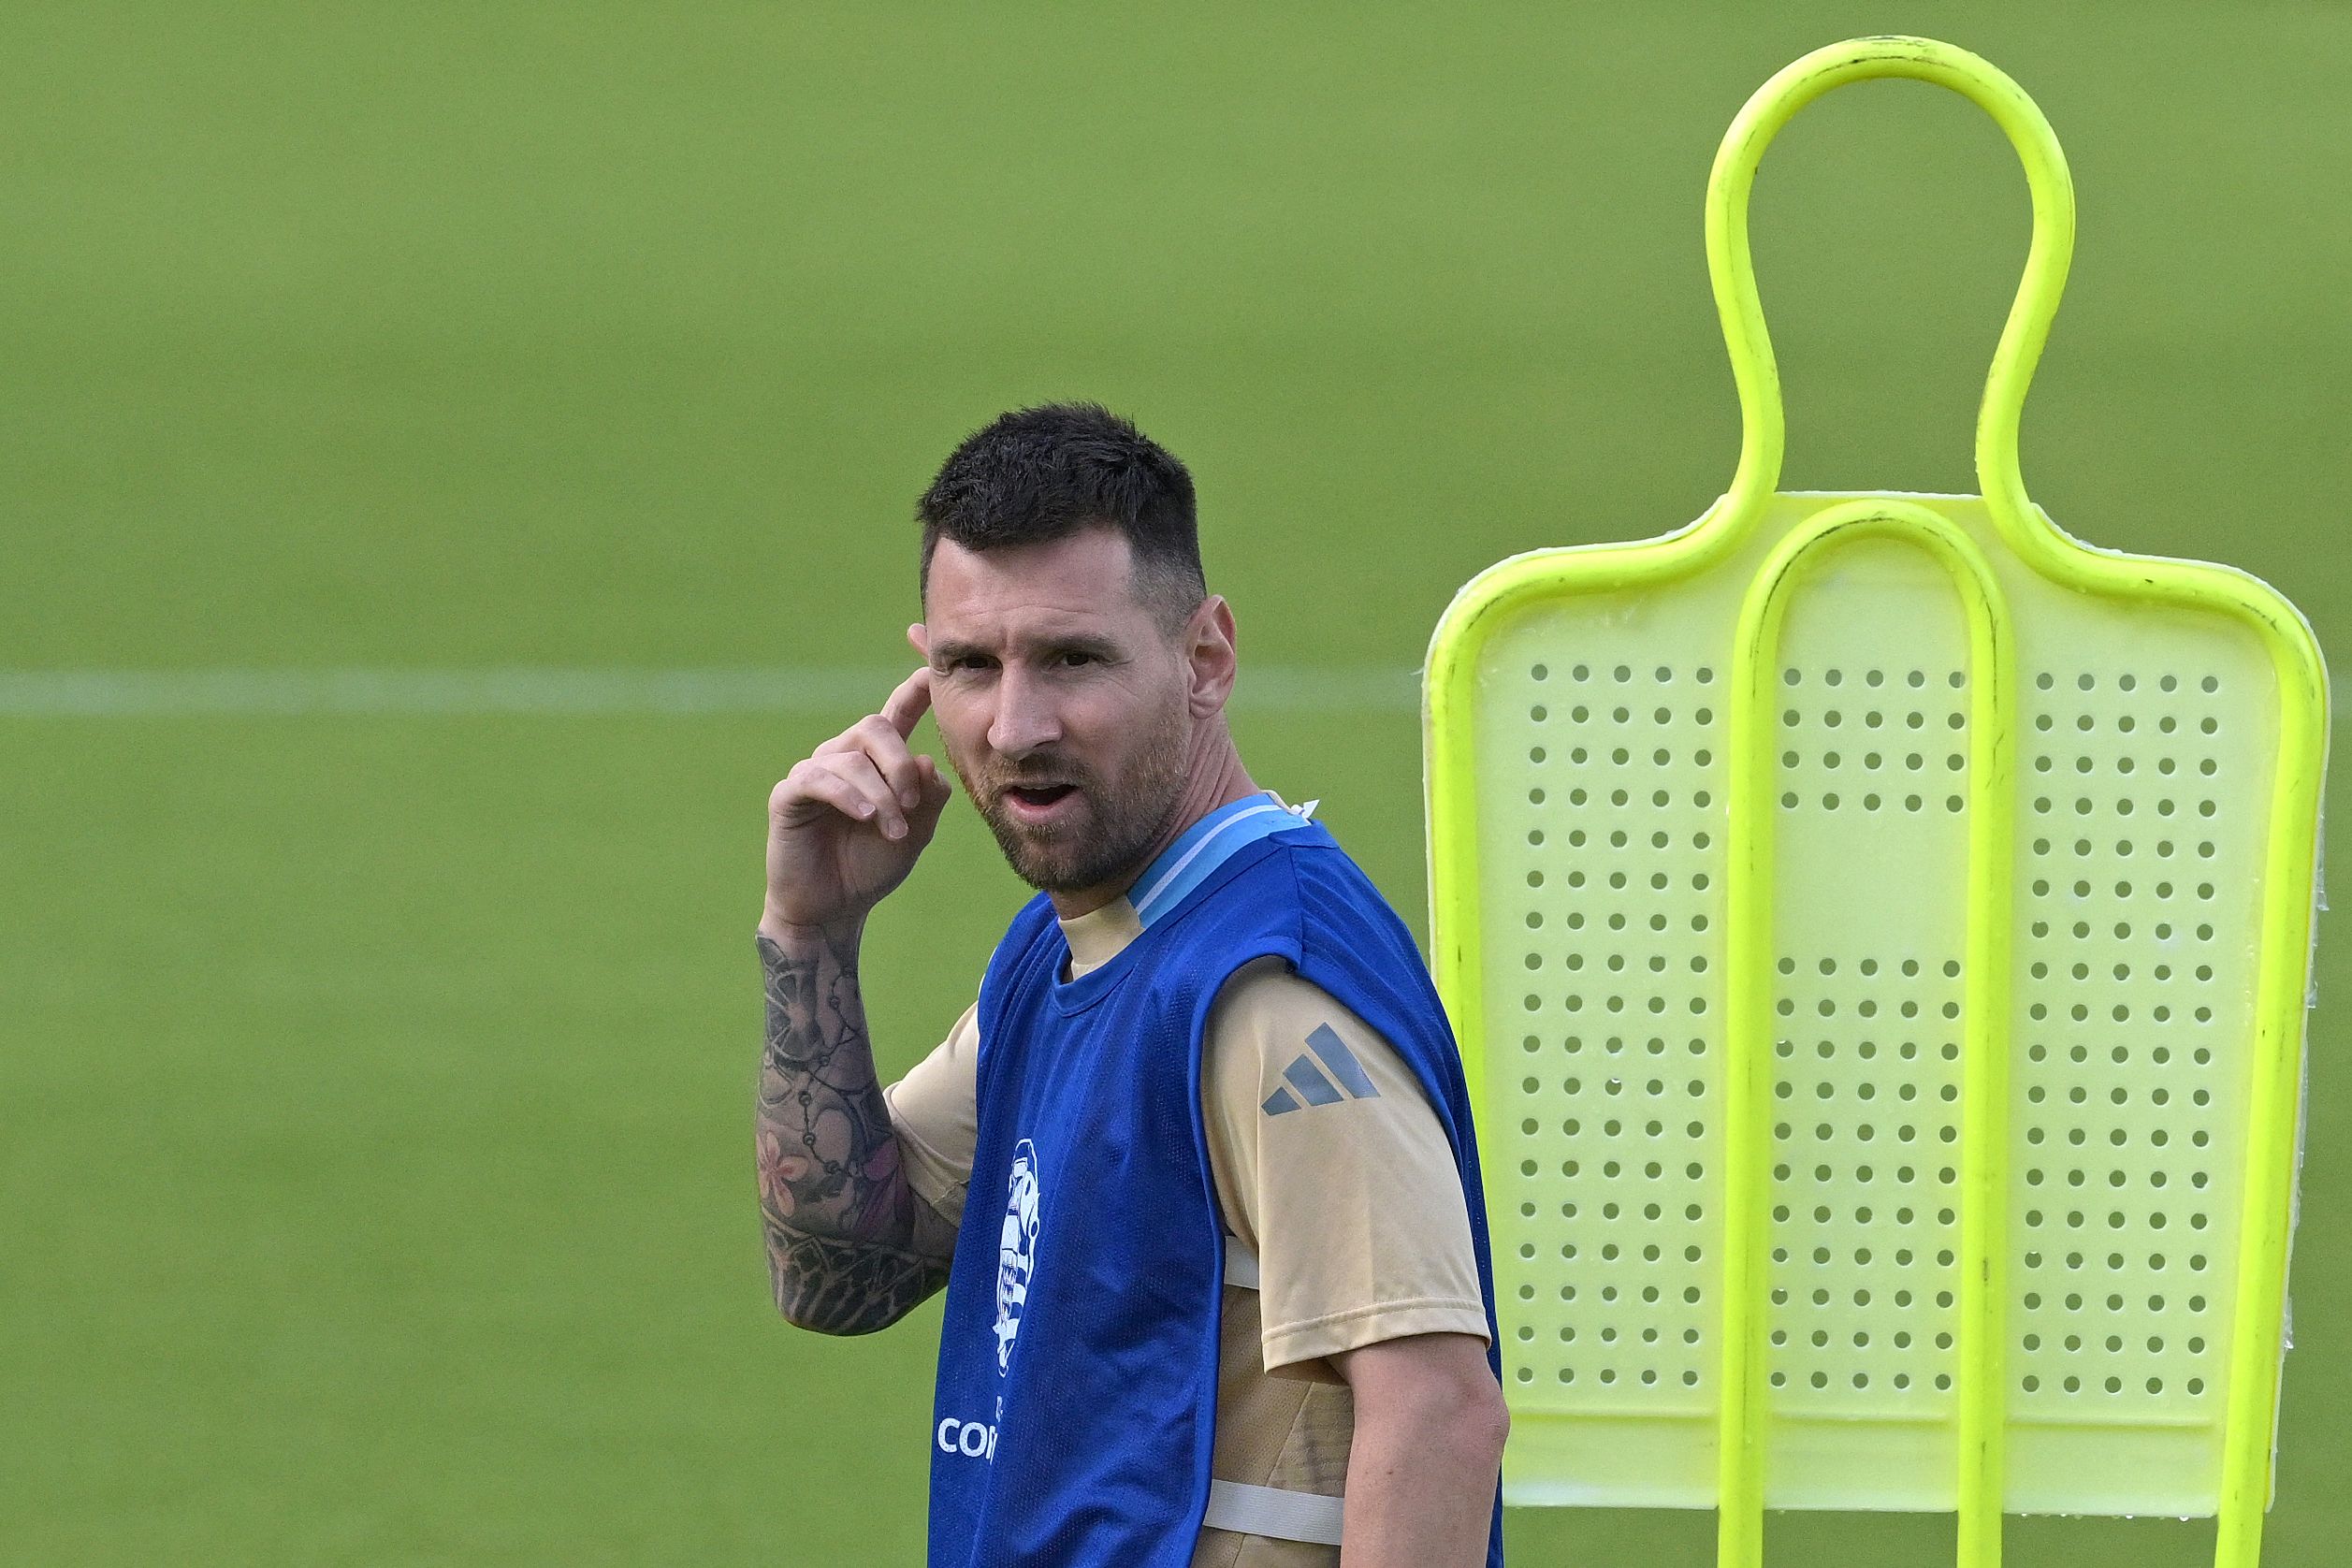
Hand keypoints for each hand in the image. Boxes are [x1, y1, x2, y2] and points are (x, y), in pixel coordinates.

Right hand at [762, 667, 953, 940]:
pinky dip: (849, 796)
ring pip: (852, 758)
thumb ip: (928, 797)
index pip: (898, 713)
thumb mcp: (916, 832)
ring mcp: (814, 773)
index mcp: (876, 761)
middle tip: (912, 804)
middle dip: (900, 763)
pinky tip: (866, 817)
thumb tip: (924, 760)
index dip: (915, 689)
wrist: (833, 909)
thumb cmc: (872, 866)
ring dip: (881, 795)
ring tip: (893, 830)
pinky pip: (819, 779)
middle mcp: (843, 757)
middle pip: (875, 726)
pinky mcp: (789, 795)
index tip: (931, 671)